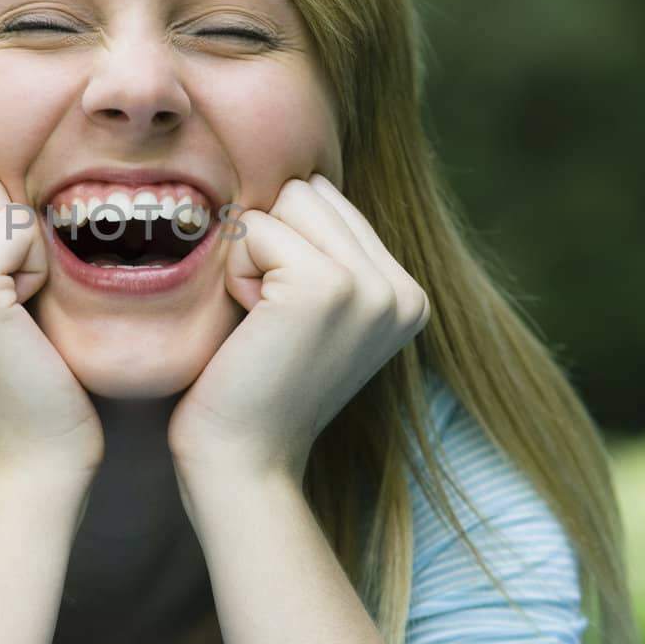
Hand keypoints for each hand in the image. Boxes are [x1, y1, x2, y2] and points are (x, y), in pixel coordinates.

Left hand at [167, 173, 429, 487]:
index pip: (328, 201)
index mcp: (407, 295)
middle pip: (309, 190)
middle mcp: (403, 290)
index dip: (282, 248)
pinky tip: (252, 327)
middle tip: (267, 321)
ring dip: (253, 256)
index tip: (281, 318)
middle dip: (269, 244)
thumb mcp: (307, 315)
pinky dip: (237, 273)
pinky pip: (258, 229)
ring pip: (286, 201)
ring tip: (262, 323)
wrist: (243, 463)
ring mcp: (372, 288)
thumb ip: (323, 253)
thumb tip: (301, 181)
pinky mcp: (327, 286)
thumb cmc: (252, 386)